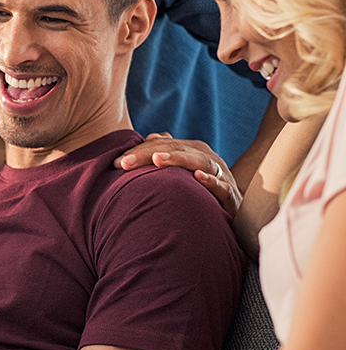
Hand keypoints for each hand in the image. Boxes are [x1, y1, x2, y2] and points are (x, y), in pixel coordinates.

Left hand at [114, 132, 241, 216]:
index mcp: (192, 150)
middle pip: (176, 149)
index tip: (116, 163)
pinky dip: (211, 181)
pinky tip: (197, 178)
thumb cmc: (201, 190)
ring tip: (157, 160)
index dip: (139, 151)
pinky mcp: (230, 194)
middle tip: (124, 163)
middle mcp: (206, 157)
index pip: (162, 145)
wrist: (232, 213)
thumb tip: (153, 136)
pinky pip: (222, 186)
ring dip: (178, 159)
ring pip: (198, 162)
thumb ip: (167, 154)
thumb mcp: (182, 172)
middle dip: (148, 154)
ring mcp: (220, 174)